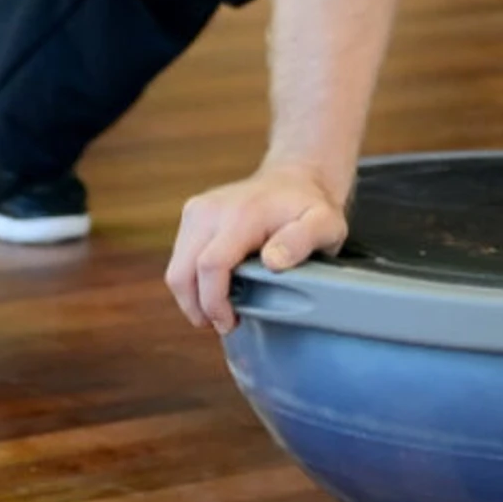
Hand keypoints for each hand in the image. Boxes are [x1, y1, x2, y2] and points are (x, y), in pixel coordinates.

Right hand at [164, 164, 349, 332]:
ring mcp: (197, 209)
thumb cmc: (311, 208)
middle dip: (197, 307)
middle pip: (181, 272)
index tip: (230, 322)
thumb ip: (302, 241)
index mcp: (242, 214)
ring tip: (222, 308)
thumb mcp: (325, 225)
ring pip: (177, 269)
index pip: (210, 265)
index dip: (214, 302)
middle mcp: (212, 209)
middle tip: (224, 323)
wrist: (294, 178)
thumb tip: (272, 261)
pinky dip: (193, 281)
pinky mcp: (192, 214)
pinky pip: (180, 259)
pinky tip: (219, 286)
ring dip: (193, 297)